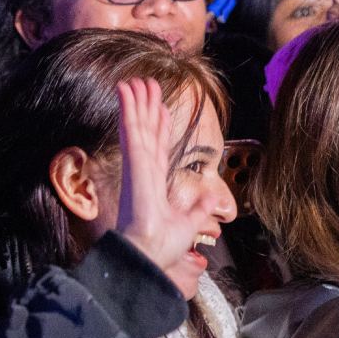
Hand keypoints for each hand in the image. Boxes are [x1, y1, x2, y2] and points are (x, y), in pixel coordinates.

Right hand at [114, 78, 194, 280]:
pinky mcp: (133, 164)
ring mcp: (137, 166)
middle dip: (146, 107)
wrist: (149, 257)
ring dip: (136, 102)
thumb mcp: (189, 224)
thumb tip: (212, 200)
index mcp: (155, 182)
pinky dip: (128, 109)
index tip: (160, 107)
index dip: (159, 125)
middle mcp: (144, 171)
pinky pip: (131, 131)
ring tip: (134, 80)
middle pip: (146, 131)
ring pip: (136, 126)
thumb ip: (199, 210)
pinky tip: (125, 90)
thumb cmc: (162, 247)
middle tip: (146, 84)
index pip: (158, 147)